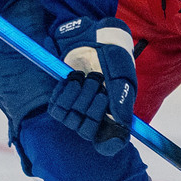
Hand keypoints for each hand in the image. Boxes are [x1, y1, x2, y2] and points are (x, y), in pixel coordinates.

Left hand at [47, 15, 136, 153]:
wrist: (94, 36)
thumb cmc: (114, 56)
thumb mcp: (123, 76)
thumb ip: (123, 100)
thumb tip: (122, 123)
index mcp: (113, 114)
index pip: (108, 142)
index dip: (108, 143)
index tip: (109, 137)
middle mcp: (94, 115)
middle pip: (86, 130)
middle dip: (91, 107)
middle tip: (97, 83)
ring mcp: (76, 108)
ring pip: (71, 120)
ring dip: (78, 97)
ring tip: (84, 77)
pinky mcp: (60, 98)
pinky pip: (56, 109)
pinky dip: (63, 94)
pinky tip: (71, 79)